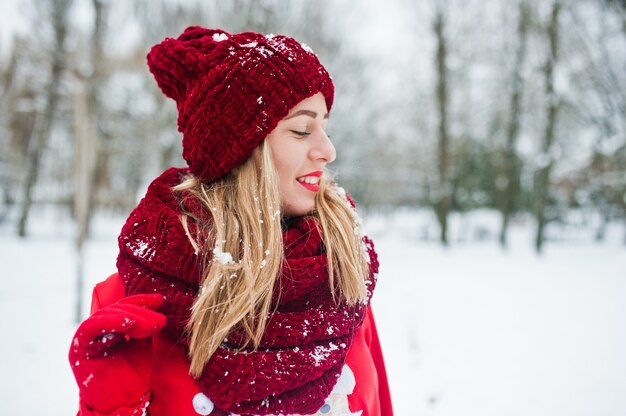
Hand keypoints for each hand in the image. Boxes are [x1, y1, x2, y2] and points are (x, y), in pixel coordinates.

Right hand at [69, 294, 166, 413]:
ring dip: (130, 316)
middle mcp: (98, 330)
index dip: (142, 301)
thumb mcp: (143, 344)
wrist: (123, 403)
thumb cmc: (134, 377)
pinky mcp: (78, 347)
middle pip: (118, 309)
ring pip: (107, 315)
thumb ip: (145, 326)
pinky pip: (91, 327)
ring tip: (151, 325)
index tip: (161, 300)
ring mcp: (87, 338)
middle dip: (141, 312)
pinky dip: (111, 321)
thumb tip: (158, 305)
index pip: (126, 306)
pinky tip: (128, 322)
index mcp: (112, 327)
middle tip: (160, 321)